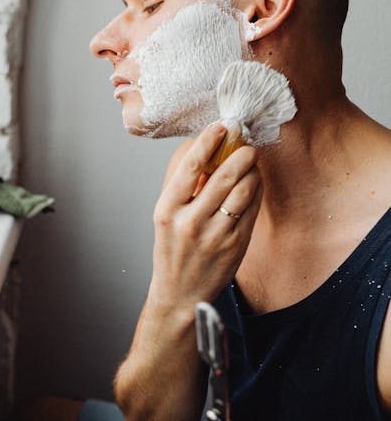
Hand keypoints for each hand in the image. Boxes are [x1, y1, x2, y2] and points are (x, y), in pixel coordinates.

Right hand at [149, 123, 261, 308]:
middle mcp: (190, 221)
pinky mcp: (235, 244)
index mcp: (167, 210)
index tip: (220, 127)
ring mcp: (214, 234)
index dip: (207, 143)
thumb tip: (205, 152)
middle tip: (246, 144)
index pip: (189, 168)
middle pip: (222, 176)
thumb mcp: (166, 218)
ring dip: (251, 172)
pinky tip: (252, 184)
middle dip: (239, 154)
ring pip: (242, 190)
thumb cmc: (172, 250)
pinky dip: (255, 191)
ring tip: (250, 164)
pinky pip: (251, 208)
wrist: (180, 292)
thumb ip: (183, 188)